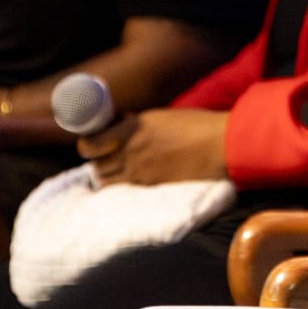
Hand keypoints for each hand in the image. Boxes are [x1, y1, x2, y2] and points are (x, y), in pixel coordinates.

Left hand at [79, 109, 228, 184]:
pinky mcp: (152, 187)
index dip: (86, 147)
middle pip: (95, 166)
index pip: (90, 144)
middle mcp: (130, 151)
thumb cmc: (196, 125)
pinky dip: (123, 188)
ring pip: (106, 182)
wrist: (221, 145)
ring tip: (118, 172)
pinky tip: (132, 182)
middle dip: (98, 163)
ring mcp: (140, 172)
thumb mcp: (160, 117)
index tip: (92, 145)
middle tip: (107, 159)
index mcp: (131, 128)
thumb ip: (136, 124)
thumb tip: (121, 124)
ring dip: (108, 178)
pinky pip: (125, 191)